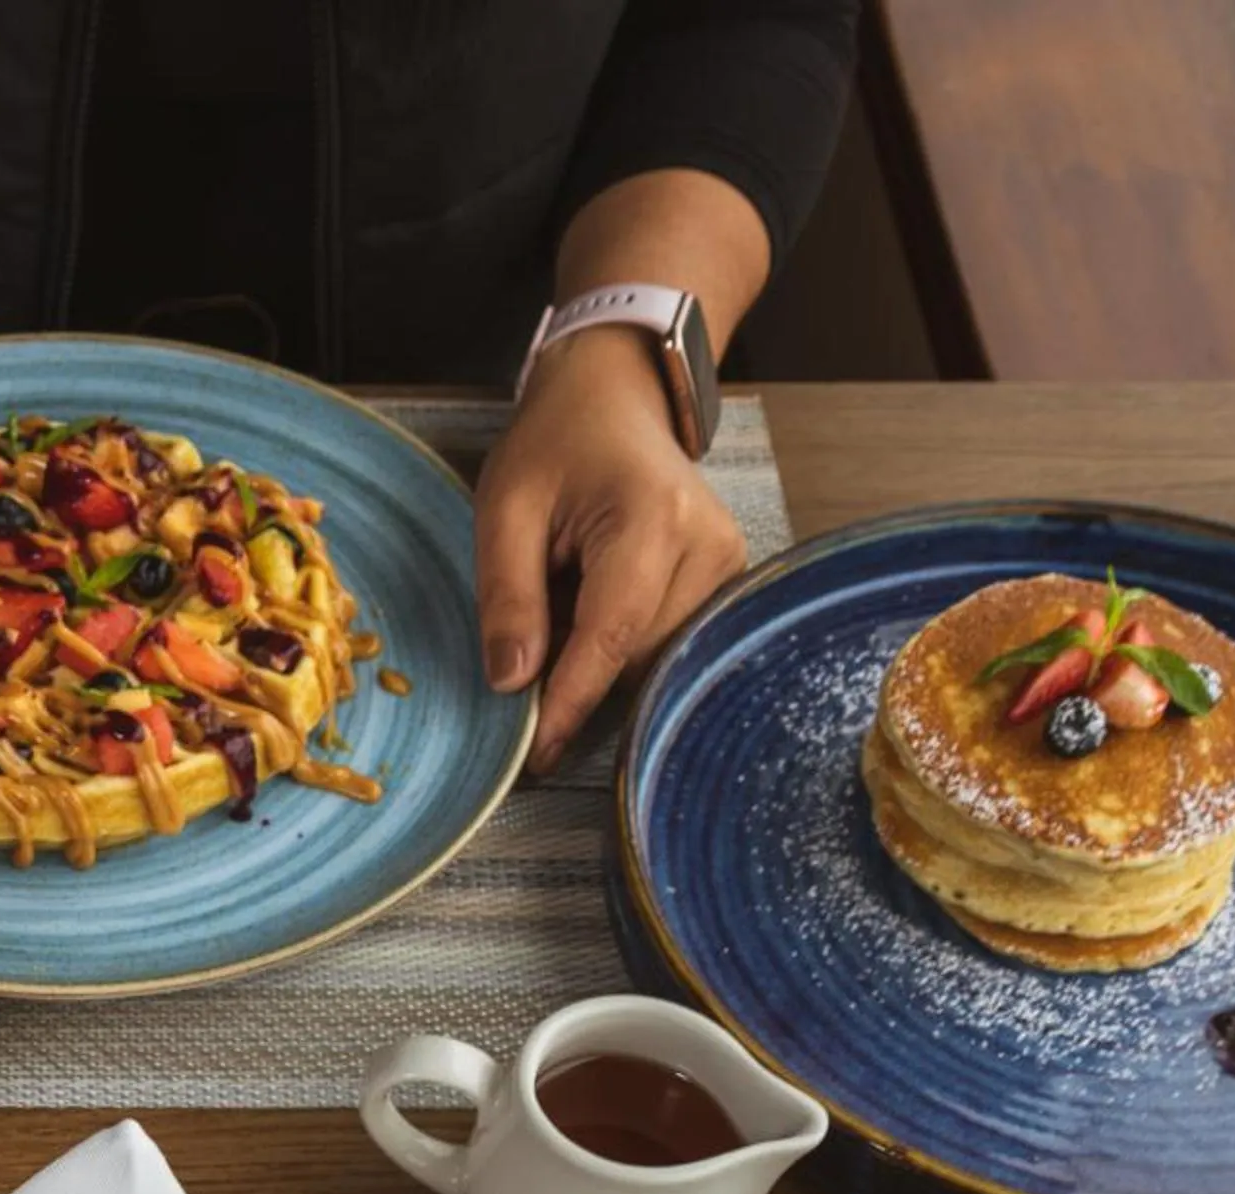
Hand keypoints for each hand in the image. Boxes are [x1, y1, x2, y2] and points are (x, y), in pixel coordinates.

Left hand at [473, 328, 745, 773]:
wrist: (615, 398)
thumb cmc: (555, 445)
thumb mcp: (503, 510)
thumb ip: (507, 598)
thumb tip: (512, 686)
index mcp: (652, 521)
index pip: (612, 639)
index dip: (570, 702)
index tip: (533, 753)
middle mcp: (710, 548)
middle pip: (635, 659)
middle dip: (574, 674)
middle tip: (525, 641)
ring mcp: (730, 566)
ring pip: (655, 661)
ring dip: (598, 660)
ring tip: (562, 601)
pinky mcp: (730, 583)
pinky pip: (670, 645)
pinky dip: (622, 646)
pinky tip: (591, 608)